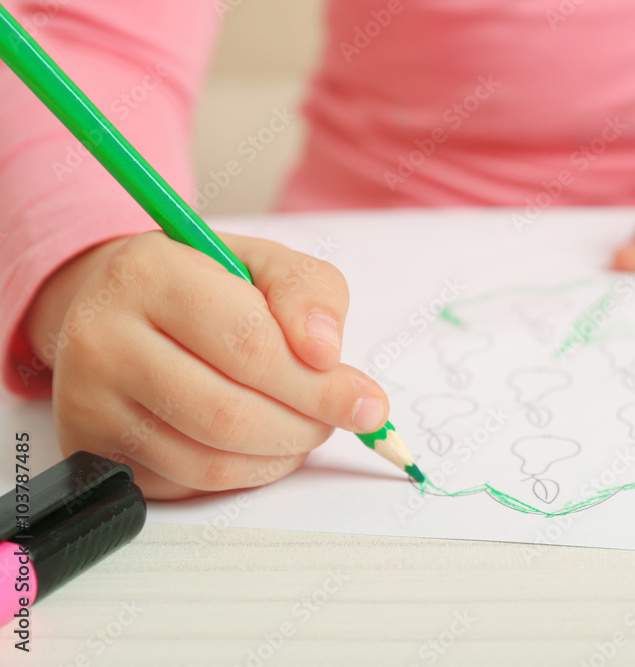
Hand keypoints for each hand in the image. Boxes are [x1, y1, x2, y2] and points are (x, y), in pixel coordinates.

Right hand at [24, 231, 387, 498]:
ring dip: (279, 456)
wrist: (121, 304)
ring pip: (210, 461)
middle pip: (229, 414)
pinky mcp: (92, 448)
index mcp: (150, 275)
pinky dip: (244, 473)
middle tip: (336, 418)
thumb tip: (325, 354)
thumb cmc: (206, 283)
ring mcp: (89, 402)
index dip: (320, 386)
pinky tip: (261, 443)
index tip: (368, 404)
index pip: (250, 348)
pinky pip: (187, 484)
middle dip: (304, 425)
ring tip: (303, 427)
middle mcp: (104, 339)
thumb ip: (309, 295)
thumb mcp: (266, 265)